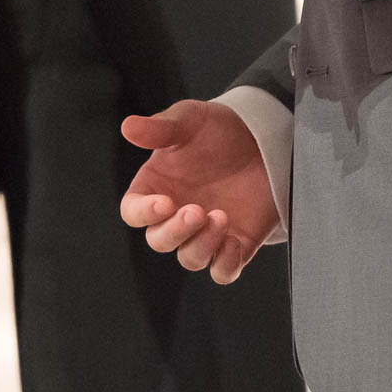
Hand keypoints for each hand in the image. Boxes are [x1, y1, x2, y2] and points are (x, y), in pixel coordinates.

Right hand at [120, 100, 279, 285]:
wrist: (263, 137)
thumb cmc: (217, 128)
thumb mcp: (189, 119)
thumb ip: (159, 128)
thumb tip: (128, 127)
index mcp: (156, 187)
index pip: (134, 211)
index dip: (143, 213)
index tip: (164, 203)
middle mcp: (176, 214)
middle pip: (159, 241)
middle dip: (176, 231)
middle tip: (196, 211)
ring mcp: (205, 232)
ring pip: (190, 258)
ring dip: (202, 245)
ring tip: (221, 217)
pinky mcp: (236, 243)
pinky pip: (224, 271)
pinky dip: (226, 265)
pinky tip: (234, 241)